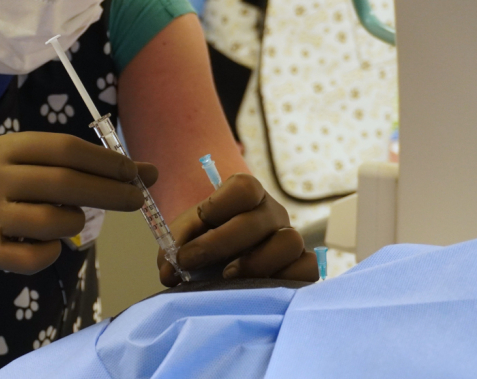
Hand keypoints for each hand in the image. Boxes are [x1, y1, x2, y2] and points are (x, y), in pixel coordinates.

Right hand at [0, 132, 157, 300]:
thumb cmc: (11, 190)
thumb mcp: (38, 167)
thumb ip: (87, 167)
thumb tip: (149, 173)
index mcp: (5, 148)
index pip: (65, 148)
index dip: (106, 161)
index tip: (136, 173)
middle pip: (63, 183)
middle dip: (109, 192)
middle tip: (137, 200)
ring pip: (52, 221)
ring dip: (75, 223)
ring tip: (73, 221)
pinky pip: (36, 257)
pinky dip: (52, 252)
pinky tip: (48, 244)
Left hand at [157, 174, 317, 286]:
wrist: (221, 262)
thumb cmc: (205, 242)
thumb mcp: (186, 237)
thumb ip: (174, 248)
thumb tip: (169, 272)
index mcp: (245, 194)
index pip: (244, 187)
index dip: (217, 207)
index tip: (190, 231)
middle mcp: (271, 212)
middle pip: (258, 220)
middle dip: (219, 243)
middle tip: (190, 262)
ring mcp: (289, 237)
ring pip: (289, 241)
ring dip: (255, 263)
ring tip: (227, 278)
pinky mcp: (301, 264)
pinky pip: (307, 269)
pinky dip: (285, 279)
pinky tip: (258, 290)